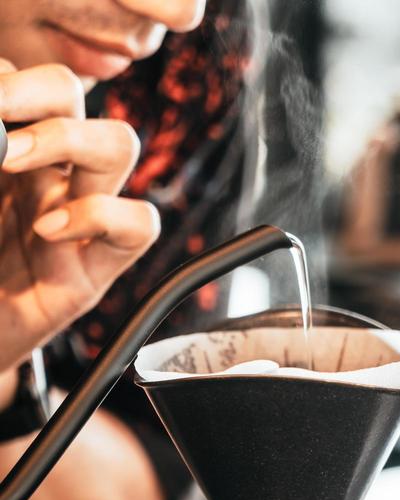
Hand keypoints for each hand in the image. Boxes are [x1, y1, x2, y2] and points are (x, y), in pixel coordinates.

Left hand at [0, 59, 160, 372]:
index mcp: (6, 151)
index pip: (27, 82)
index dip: (10, 78)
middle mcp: (44, 177)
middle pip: (75, 95)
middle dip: (40, 93)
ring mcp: (75, 220)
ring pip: (117, 145)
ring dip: (71, 138)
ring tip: (13, 161)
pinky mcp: (94, 271)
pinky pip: (138, 226)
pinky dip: (102, 217)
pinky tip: (49, 231)